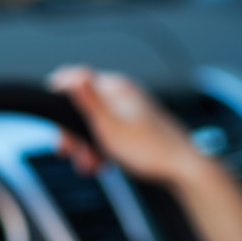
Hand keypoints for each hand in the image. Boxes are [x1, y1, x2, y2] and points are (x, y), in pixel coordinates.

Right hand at [48, 66, 201, 183]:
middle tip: (71, 153)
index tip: (58, 129)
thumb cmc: (150, 149)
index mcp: (115, 88)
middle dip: (74, 133)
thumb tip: (72, 73)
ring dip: (87, 146)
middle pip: (82, 107)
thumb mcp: (110, 126)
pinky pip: (108, 134)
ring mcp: (128, 110)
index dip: (60, 105)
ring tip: (91, 164)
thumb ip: (88, 100)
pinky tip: (104, 164)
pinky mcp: (134, 127)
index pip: (74, 81)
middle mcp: (122, 94)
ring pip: (94, 124)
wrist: (183, 167)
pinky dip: (102, 149)